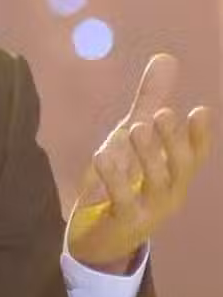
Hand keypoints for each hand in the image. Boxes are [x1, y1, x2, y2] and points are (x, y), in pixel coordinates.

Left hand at [67, 53, 212, 272]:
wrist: (97, 238)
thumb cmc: (119, 182)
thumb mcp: (130, 138)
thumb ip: (148, 101)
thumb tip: (166, 57)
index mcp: (174, 175)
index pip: (194, 155)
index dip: (199, 136)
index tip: (200, 111)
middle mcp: (169, 193)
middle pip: (179, 167)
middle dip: (172, 141)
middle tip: (161, 114)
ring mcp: (149, 211)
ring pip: (156, 183)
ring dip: (147, 155)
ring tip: (134, 128)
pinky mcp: (124, 222)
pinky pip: (122, 199)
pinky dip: (114, 177)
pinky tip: (102, 154)